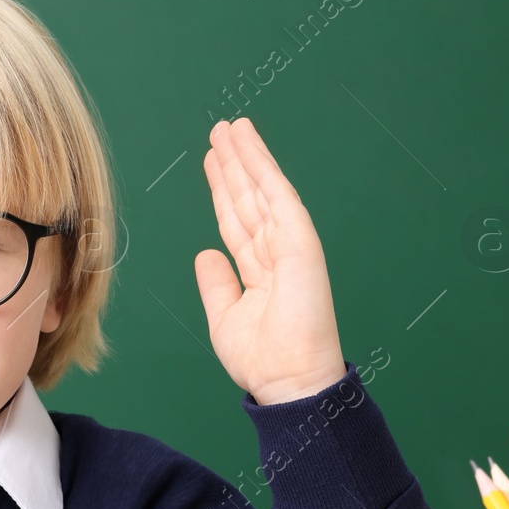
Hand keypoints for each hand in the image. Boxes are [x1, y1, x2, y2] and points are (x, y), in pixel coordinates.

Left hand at [195, 118, 346, 404]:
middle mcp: (275, 253)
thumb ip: (216, 283)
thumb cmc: (261, 359)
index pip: (236, 221)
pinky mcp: (301, 243)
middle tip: (219, 131)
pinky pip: (278, 197)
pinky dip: (264, 168)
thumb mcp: (225, 317)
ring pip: (261, 191)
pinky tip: (250, 145)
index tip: (210, 162)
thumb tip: (206, 253)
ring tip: (230, 127)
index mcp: (258, 271)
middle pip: (247, 199)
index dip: (222, 191)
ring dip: (246, 156)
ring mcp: (290, 245)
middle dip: (233, 165)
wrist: (287, 380)